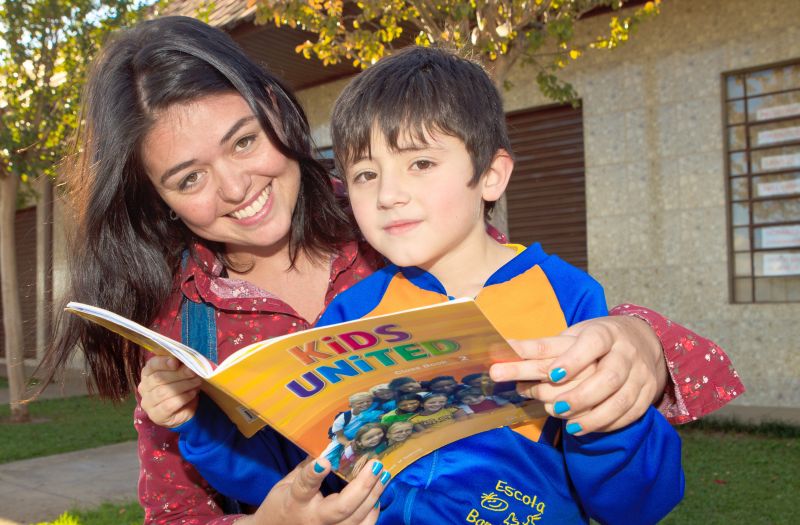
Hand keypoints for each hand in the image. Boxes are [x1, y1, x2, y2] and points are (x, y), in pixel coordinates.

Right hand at [138, 356, 202, 427]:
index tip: (176, 362)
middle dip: (178, 374)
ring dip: (183, 385)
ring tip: (196, 382)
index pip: (151, 365)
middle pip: (158, 378)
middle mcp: (144, 387)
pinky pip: (169, 405)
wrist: (183, 410)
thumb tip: (188, 361)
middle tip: (193, 372)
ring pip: (163, 391)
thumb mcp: (181, 374)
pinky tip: (192, 393)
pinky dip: (183, 397)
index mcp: (148, 373)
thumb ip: (181, 366)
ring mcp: (148, 403)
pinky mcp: (156, 415)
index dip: (163, 362)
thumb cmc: (181, 388)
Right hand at [238, 457, 386, 524]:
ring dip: (373, 496)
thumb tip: (328, 446)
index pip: (305, 486)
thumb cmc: (281, 505)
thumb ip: (306, 467)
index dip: (314, 473)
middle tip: (376, 465)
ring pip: (356, 519)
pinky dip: (372, 512)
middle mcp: (314, 519)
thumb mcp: (286, 484)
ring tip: (384, 475)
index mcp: (296, 500)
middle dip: (362, 486)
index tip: (324, 460)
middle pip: (342, 508)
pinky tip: (377, 495)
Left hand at [490, 315, 667, 433]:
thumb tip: (502, 351)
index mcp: (604, 333)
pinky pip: (630, 414)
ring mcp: (640, 374)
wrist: (641, 341)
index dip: (573, 360)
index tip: (552, 374)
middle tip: (553, 408)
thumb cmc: (594, 340)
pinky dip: (606, 424)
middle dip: (579, 396)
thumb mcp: (570, 337)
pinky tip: (584, 428)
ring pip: (620, 399)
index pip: (591, 344)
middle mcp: (625, 353)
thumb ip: (540, 347)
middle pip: (608, 377)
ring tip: (567, 425)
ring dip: (592, 416)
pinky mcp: (647, 394)